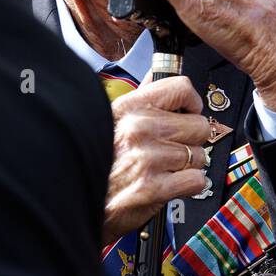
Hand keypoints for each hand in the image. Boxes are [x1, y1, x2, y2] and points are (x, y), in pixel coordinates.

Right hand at [104, 75, 211, 244]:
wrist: (75, 199)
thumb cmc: (96, 161)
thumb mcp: (112, 119)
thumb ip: (140, 97)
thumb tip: (157, 75)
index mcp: (131, 108)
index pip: (181, 88)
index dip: (191, 102)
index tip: (188, 112)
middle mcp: (141, 129)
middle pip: (199, 125)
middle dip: (191, 140)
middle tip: (173, 149)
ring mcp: (148, 158)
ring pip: (199, 155)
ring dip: (187, 166)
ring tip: (164, 169)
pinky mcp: (153, 187)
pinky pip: (196, 180)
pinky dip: (188, 185)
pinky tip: (170, 184)